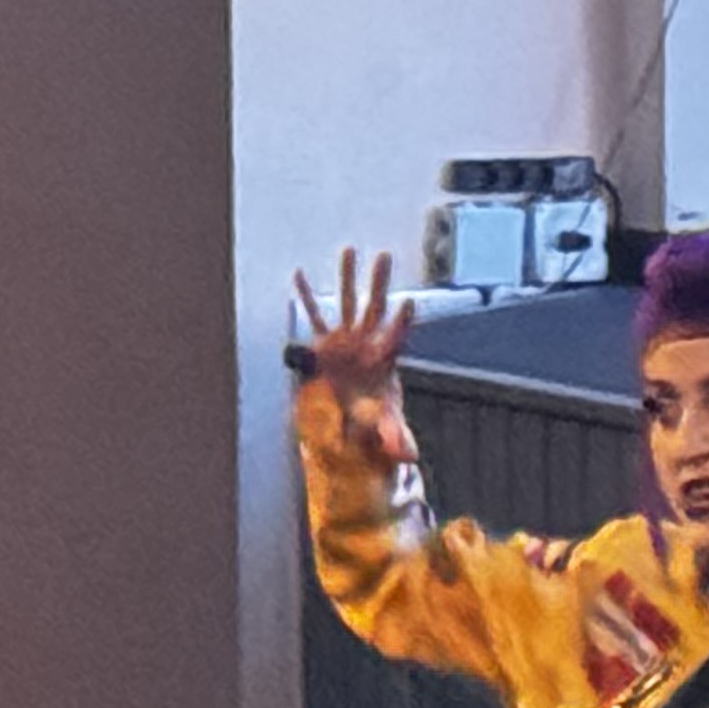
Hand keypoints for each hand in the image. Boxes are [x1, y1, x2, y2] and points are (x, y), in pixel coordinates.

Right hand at [291, 247, 419, 460]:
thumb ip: (396, 438)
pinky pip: (313, 317)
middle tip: (383, 255)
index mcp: (384, 361)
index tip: (409, 302)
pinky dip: (306, 298)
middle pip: (374, 308)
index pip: (396, 338)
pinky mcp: (325, 344)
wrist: (356, 414)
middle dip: (378, 283)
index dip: (402, 322)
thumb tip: (409, 457)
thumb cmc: (376, 417)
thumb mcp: (386, 429)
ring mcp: (346, 340)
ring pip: (346, 303)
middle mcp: (366, 343)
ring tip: (349, 250)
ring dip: (347, 278)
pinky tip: (299, 275)